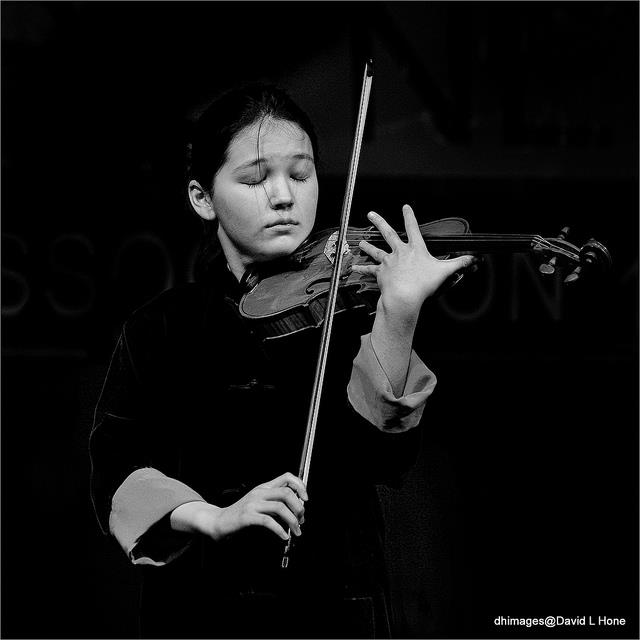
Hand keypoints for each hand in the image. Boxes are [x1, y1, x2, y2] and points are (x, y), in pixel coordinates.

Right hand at [170, 472, 306, 541]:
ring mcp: (252, 503)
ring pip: (280, 507)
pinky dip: (280, 530)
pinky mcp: (247, 516)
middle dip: (299, 508)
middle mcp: (259, 492)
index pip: (287, 477)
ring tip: (296, 531)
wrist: (219, 522)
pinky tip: (284, 536)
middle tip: (301, 520)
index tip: (305, 500)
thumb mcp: (260, 504)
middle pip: (287, 493)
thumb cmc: (242, 515)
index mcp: (264, 487)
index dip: (300, 486)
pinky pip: (268, 521)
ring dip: (292, 521)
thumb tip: (298, 509)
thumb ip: (275, 503)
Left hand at [352, 204, 475, 315]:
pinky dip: (362, 268)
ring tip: (361, 242)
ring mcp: (388, 262)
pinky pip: (369, 270)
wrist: (404, 296)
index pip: (413, 228)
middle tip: (370, 214)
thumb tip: (474, 258)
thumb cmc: (423, 285)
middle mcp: (399, 252)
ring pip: (375, 251)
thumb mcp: (445, 272)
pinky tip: (353, 267)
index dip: (409, 216)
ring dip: (368, 246)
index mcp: (415, 249)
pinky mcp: (380, 273)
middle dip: (379, 222)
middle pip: (387, 233)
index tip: (405, 207)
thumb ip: (460, 263)